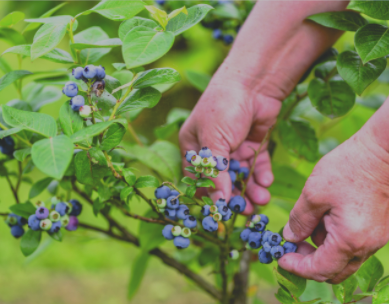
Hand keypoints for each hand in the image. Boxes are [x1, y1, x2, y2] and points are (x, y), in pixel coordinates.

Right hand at [179, 63, 281, 212]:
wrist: (253, 83)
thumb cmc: (223, 109)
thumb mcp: (214, 141)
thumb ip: (216, 173)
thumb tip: (218, 203)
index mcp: (194, 146)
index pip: (199, 178)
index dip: (209, 196)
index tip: (221, 213)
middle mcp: (214, 148)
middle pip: (222, 180)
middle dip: (234, 196)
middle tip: (246, 212)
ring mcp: (234, 146)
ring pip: (241, 175)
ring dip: (251, 189)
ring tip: (261, 200)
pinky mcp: (254, 143)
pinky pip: (257, 165)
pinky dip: (261, 175)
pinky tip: (266, 182)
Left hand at [279, 125, 388, 282]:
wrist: (382, 151)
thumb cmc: (347, 168)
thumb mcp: (313, 194)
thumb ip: (299, 220)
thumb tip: (290, 237)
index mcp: (350, 240)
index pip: (320, 269)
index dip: (297, 267)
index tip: (280, 259)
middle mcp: (368, 245)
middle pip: (334, 270)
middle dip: (310, 260)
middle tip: (292, 244)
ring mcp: (377, 238)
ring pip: (343, 256)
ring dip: (322, 246)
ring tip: (312, 217)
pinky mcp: (379, 228)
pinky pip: (354, 243)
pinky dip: (335, 237)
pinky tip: (326, 214)